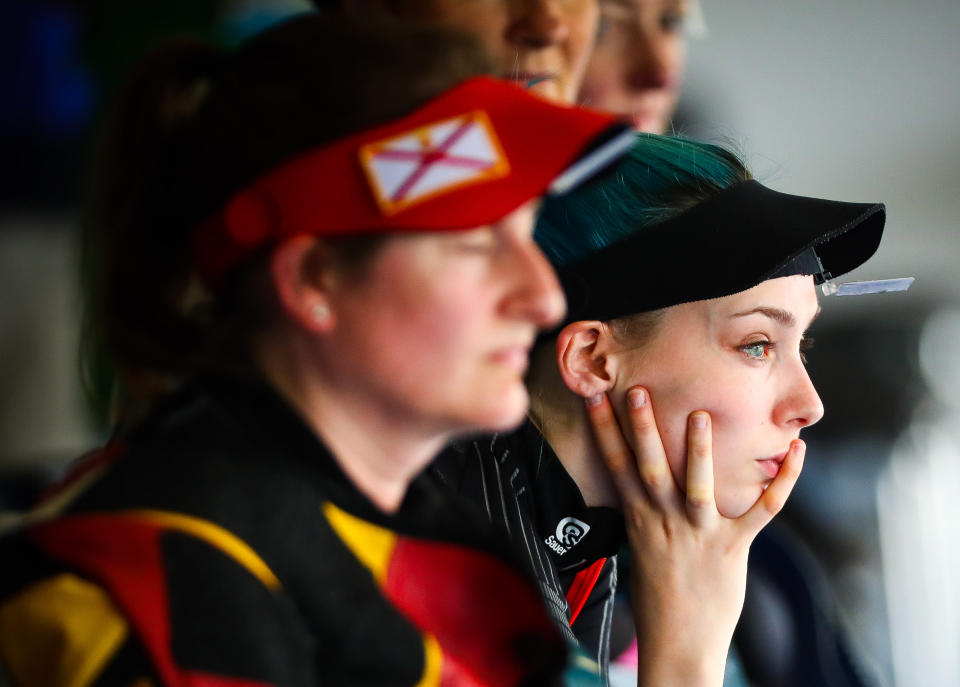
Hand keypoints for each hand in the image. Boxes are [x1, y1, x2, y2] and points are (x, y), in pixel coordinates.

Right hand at [585, 386, 804, 686]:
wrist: (679, 643)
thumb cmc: (660, 595)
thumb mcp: (643, 546)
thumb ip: (647, 510)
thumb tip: (644, 479)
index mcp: (639, 520)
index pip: (617, 467)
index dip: (604, 431)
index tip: (594, 398)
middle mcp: (665, 523)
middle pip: (650, 469)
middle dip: (641, 429)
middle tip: (636, 390)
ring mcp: (699, 535)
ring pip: (698, 488)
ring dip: (699, 451)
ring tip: (699, 415)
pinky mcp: (732, 548)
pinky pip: (761, 511)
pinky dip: (781, 482)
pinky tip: (796, 452)